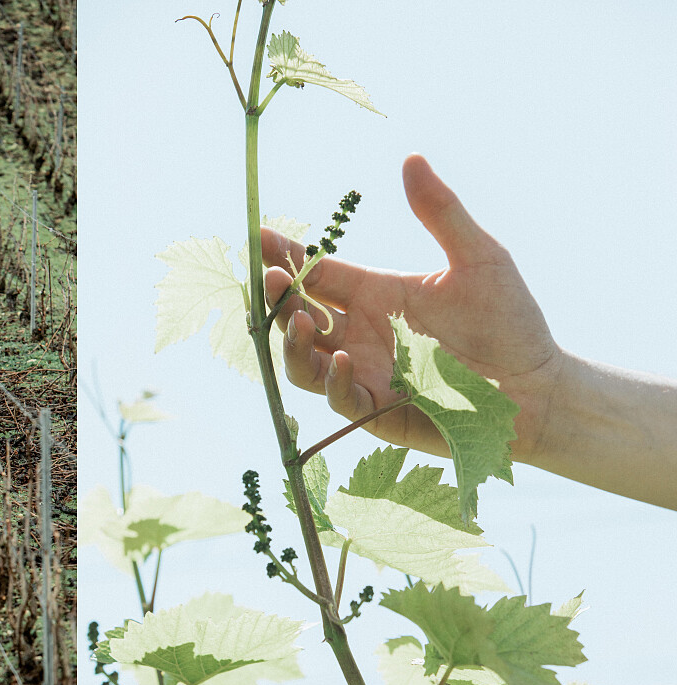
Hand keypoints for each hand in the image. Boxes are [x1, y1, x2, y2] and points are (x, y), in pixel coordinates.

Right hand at [263, 154, 563, 463]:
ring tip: (301, 320)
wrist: (538, 387)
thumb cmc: (511, 322)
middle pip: (298, 316)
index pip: (317, 274)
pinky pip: (340, 397)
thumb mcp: (479, 258)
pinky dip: (335, 380)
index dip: (285, 256)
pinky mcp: (377, 410)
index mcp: (376, 295)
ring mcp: (364, 374)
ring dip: (294, 341)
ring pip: (304, 361)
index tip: (259, 237)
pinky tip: (344, 360)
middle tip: (274, 277)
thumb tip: (412, 159)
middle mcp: (360, 334)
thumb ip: (441, 213)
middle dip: (279, 298)